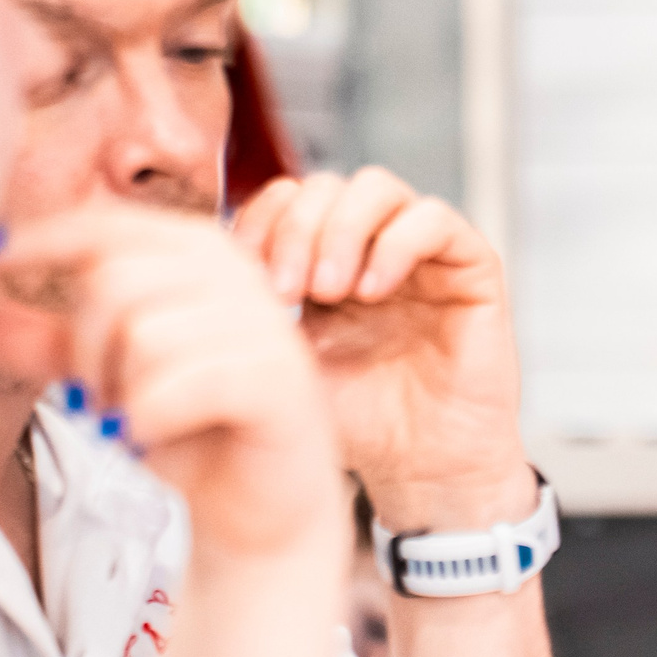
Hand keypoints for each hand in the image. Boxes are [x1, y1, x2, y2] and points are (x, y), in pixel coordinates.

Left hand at [0, 205, 340, 558]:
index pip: (110, 227)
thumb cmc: (191, 432)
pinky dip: (147, 421)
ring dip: (121, 395)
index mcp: (203, 254)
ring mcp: (265, 324)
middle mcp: (241, 275)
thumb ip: (45, 340)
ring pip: (143, 336)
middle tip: (103, 401)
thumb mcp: (106, 376)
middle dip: (86, 352)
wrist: (256, 509)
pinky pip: (176, 386)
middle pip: (114, 283)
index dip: (43, 238)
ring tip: (140, 423)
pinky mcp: (278, 378)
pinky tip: (154, 438)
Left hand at [230, 168, 528, 528]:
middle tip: (283, 287)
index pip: (285, 198)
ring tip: (328, 289)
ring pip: (377, 188)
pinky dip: (396, 244)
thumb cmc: (355, 425)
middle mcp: (374, 246)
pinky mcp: (472, 266)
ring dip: (340, 229)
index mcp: (326, 260)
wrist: (420, 470)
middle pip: (324, 185)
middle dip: (294, 228)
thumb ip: (245, 314)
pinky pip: (435, 219)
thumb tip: (185, 274)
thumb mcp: (280, 363)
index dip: (260, 222)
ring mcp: (424, 253)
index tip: (241, 274)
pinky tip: (372, 291)